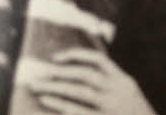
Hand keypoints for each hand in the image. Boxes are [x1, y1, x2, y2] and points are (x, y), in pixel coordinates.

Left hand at [29, 48, 155, 114]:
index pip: (99, 60)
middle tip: (40, 73)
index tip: (56, 57)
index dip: (76, 55)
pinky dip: (60, 104)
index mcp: (124, 81)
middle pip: (86, 74)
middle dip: (60, 72)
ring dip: (56, 86)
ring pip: (80, 91)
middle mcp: (118, 91)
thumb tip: (85, 73)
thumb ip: (112, 83)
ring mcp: (112, 106)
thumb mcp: (129, 95)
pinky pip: (79, 111)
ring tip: (36, 85)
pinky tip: (46, 100)